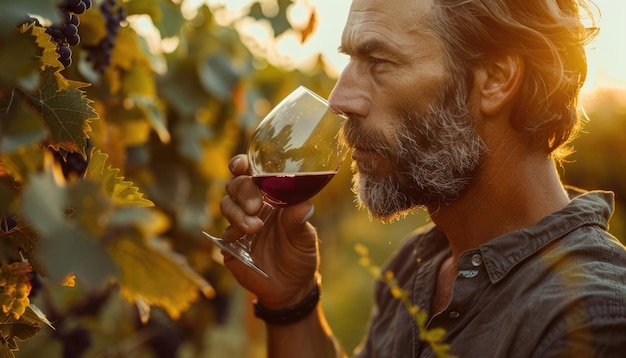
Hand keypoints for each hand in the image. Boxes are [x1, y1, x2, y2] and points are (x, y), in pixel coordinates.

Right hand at [220, 154, 319, 308]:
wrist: (291, 288)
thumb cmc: (300, 255)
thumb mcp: (305, 238)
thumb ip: (300, 221)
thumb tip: (304, 204)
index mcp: (270, 196)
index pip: (251, 172)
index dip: (242, 164)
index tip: (240, 166)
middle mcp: (252, 206)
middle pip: (235, 185)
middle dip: (243, 191)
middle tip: (255, 207)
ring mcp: (238, 225)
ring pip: (226, 206)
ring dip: (237, 213)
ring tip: (255, 227)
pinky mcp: (230, 246)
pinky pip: (223, 234)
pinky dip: (230, 232)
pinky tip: (241, 238)